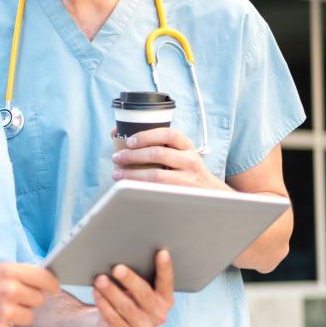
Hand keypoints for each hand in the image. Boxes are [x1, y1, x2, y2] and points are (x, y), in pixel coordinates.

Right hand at [0, 263, 59, 326]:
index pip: (45, 278)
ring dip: (16, 318)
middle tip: (8, 302)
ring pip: (28, 318)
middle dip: (27, 302)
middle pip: (39, 300)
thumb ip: (16, 274)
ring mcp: (4, 312)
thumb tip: (44, 280)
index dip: (50, 285)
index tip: (50, 290)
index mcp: (7, 271)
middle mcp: (8, 290)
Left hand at [92, 250, 173, 326]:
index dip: (165, 268)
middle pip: (144, 294)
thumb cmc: (128, 298)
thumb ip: (139, 276)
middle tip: (117, 267)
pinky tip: (95, 291)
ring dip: (111, 291)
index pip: (167, 283)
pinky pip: (112, 316)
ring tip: (100, 279)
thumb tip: (124, 256)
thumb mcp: (137, 289)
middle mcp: (158, 314)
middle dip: (130, 280)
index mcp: (165, 299)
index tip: (162, 252)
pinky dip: (103, 302)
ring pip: (125, 307)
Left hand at [112, 127, 226, 190]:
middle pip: (159, 154)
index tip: (129, 141)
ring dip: (132, 173)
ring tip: (117, 173)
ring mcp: (187, 178)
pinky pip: (158, 190)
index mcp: (186, 145)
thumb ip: (154, 142)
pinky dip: (140, 187)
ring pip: (156, 175)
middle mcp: (190, 159)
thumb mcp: (178, 151)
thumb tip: (116, 132)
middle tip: (117, 157)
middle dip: (133, 155)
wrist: (209, 191)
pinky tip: (128, 186)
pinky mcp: (182, 194)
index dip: (147, 136)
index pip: (169, 134)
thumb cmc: (185, 167)